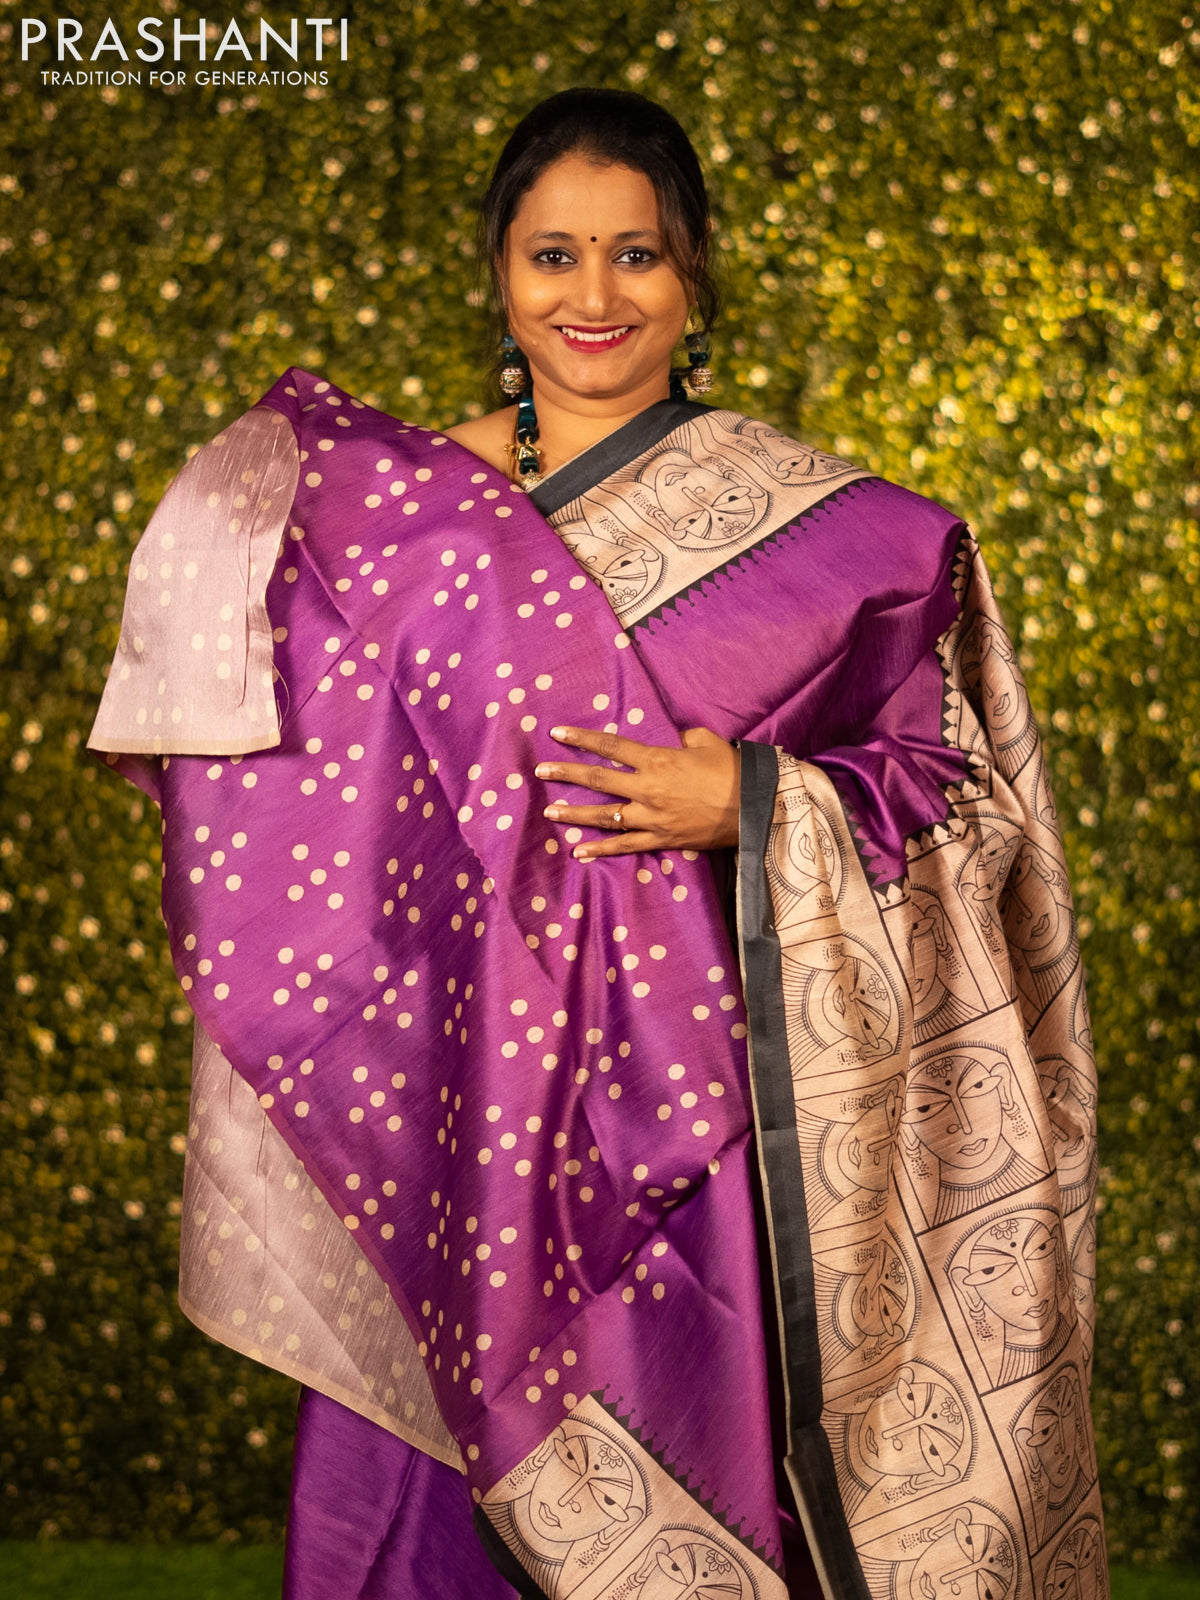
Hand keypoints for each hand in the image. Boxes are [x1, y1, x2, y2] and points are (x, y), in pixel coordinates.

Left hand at [534, 725, 739, 859]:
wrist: (753, 807)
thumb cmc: (731, 770)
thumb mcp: (706, 741)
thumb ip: (684, 736)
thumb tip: (675, 737)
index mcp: (657, 760)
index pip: (611, 746)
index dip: (582, 739)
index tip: (557, 734)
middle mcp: (647, 788)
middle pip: (598, 779)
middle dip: (566, 774)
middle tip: (540, 771)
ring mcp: (651, 816)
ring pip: (604, 815)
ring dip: (574, 814)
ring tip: (550, 812)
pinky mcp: (660, 839)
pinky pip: (624, 846)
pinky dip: (601, 850)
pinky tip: (579, 851)